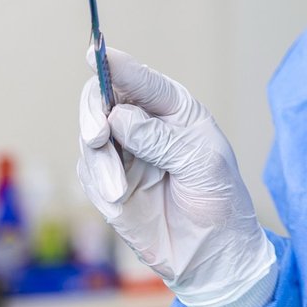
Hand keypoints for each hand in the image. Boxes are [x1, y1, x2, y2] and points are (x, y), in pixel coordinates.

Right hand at [77, 47, 275, 306]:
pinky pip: (87, 169)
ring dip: (99, 159)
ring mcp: (122, 152)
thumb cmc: (219, 199)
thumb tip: (118, 117)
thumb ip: (161, 138)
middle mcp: (144, 123)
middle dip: (94, 112)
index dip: (117, 64)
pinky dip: (98, 181)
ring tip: (117, 188)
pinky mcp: (107, 182)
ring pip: (90, 135)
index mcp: (173, 108)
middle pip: (102, 99)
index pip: (140, 79)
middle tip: (97, 134)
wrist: (212, 253)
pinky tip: (117, 197)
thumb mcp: (201, 162)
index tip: (95, 53)